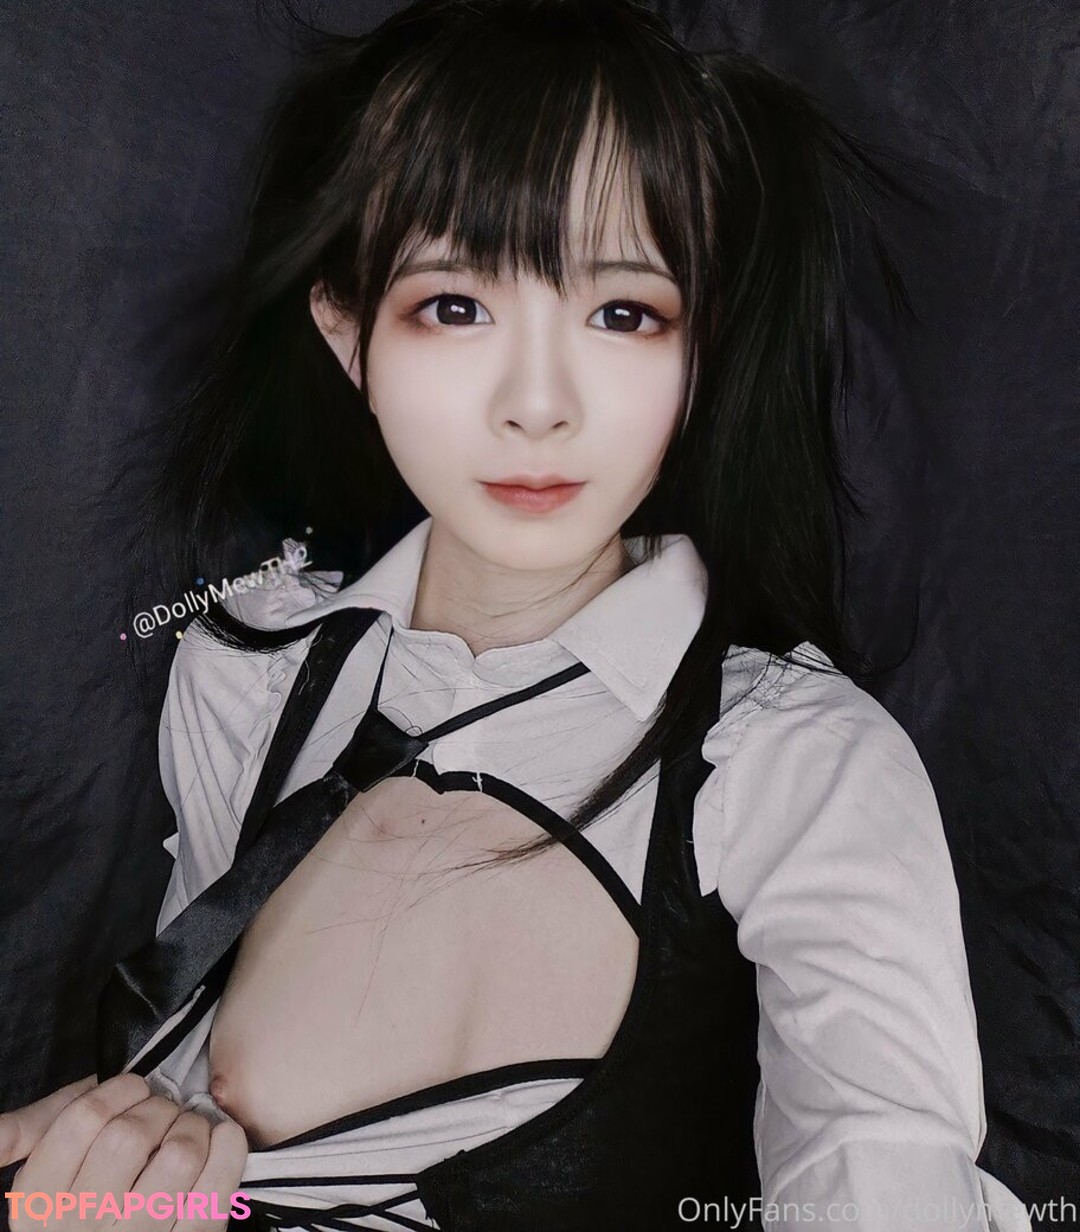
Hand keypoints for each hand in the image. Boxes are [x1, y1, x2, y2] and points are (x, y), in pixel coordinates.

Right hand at [1, 1073, 248, 1231]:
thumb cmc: (82, 1209)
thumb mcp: (45, 1175)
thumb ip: (36, 1130)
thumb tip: (42, 1106)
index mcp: (40, 1202)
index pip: (82, 1120)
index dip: (118, 1090)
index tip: (135, 1089)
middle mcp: (82, 1225)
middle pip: (133, 1133)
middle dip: (159, 1108)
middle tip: (165, 1113)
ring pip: (180, 1155)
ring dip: (195, 1127)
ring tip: (189, 1131)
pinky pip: (218, 1186)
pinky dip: (229, 1147)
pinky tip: (222, 1139)